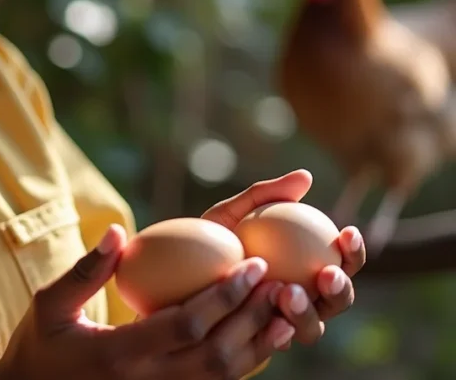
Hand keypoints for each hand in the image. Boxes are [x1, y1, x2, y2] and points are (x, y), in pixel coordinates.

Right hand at [0, 226, 294, 379]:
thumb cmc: (39, 346)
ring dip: (258, 342)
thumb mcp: (49, 304)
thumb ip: (85, 271)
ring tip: (283, 306)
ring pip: (223, 377)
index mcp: (117, 355)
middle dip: (252, 316)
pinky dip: (244, 362)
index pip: (184, 326)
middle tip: (279, 279)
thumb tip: (118, 232)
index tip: (250, 263)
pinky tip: (261, 334)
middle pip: (216, 354)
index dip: (223, 297)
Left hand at [202, 170, 365, 347]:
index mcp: (309, 267)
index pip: (344, 261)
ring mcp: (285, 325)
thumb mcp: (232, 213)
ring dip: (307, 313)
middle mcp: (305, 300)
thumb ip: (266, 196)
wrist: (169, 277)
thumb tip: (306, 176)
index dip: (353, 250)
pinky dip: (275, 332)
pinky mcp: (260, 346)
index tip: (346, 232)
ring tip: (288, 293)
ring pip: (313, 328)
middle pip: (339, 300)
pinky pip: (275, 343)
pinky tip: (267, 318)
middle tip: (325, 273)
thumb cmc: (209, 239)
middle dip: (340, 289)